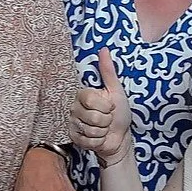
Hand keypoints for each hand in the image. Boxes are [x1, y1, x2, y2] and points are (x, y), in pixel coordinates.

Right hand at [71, 48, 132, 167]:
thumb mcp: (116, 91)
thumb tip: (104, 49)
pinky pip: (87, 140)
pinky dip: (98, 141)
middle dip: (105, 120)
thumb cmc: (119, 113)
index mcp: (83, 95)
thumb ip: (108, 71)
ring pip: (90, 129)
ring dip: (102, 131)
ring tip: (103, 128)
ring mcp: (72, 124)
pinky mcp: (73, 138)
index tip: (110, 107)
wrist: (119, 137)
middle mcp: (74, 108)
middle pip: (91, 116)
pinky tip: (99, 137)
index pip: (90, 99)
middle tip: (107, 119)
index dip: (105, 106)